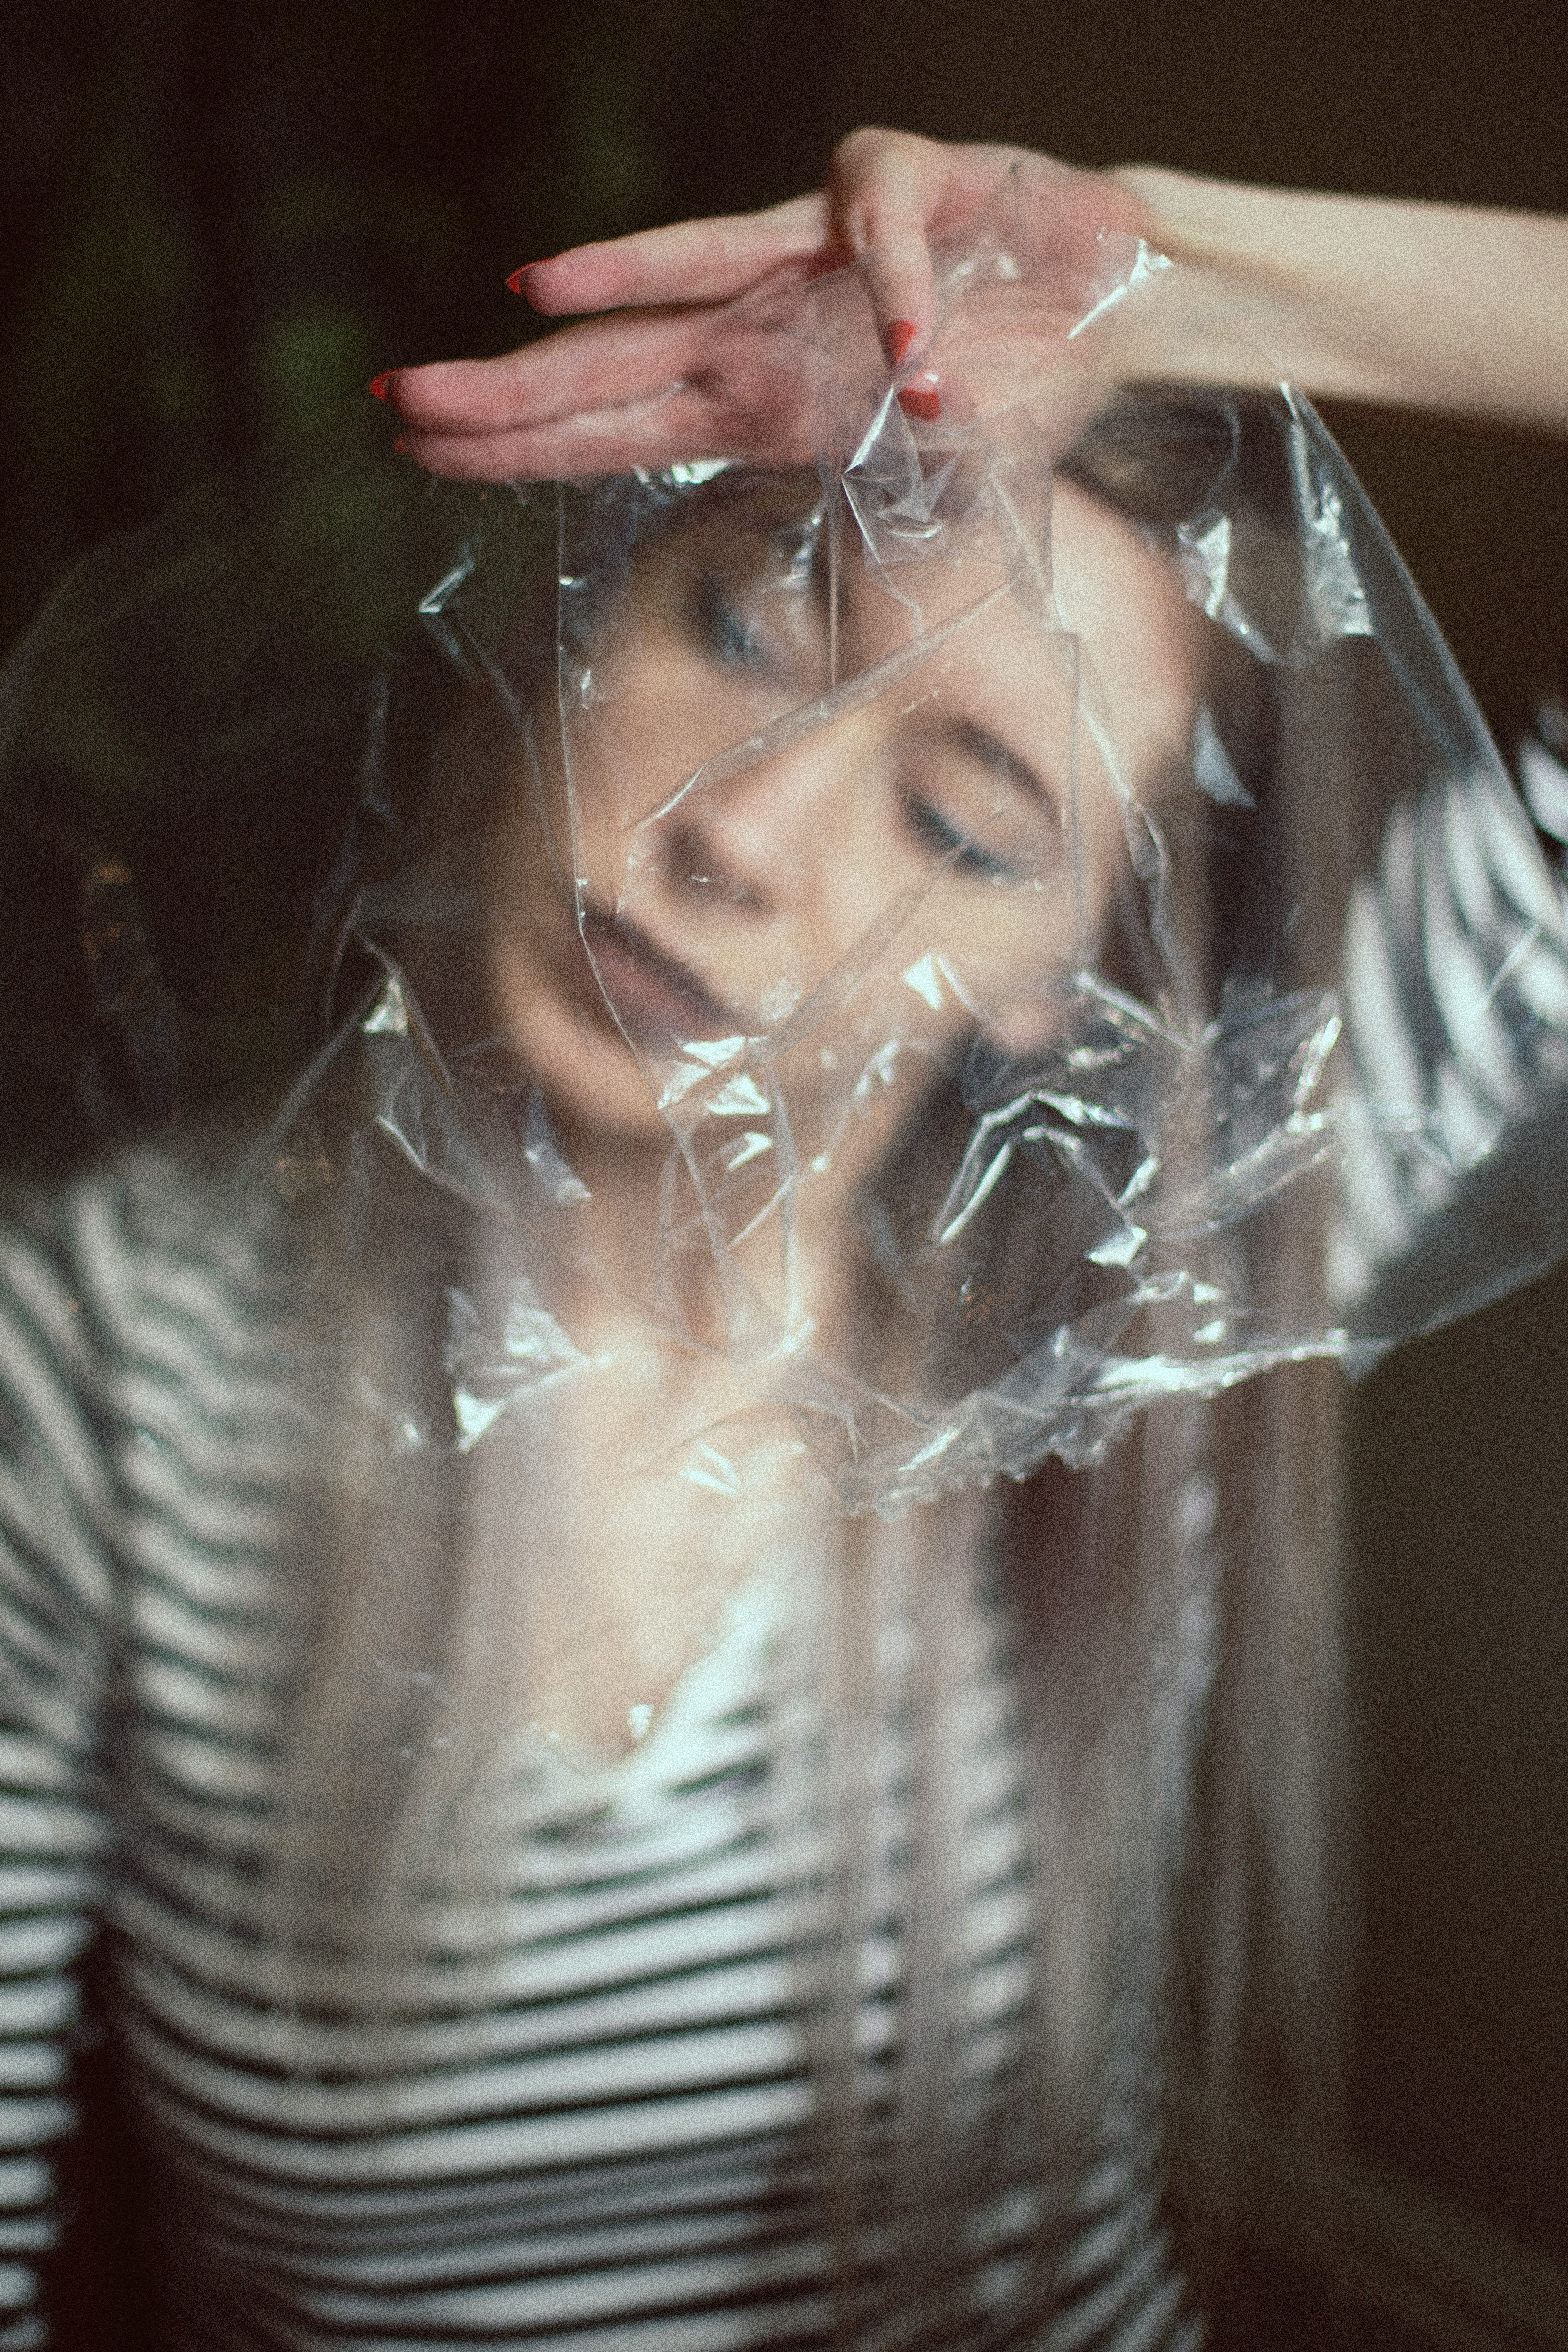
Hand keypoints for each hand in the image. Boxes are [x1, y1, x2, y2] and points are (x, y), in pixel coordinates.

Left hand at [384, 130, 1152, 480]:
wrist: (1106, 293)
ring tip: (530, 292)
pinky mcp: (898, 192)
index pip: (604, 428)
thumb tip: (847, 674)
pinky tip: (919, 366)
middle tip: (397, 399)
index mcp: (748, 400)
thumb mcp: (924, 498)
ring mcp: (815, 255)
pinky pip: (884, 243)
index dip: (511, 442)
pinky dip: (902, 300)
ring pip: (696, 258)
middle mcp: (755, 326)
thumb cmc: (1005, 388)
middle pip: (607, 358)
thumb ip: (870, 556)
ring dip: (617, 275)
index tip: (415, 448)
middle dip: (504, 386)